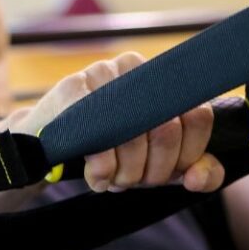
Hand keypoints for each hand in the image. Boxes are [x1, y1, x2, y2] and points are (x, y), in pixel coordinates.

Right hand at [10, 53, 224, 192]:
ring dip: (125, 174)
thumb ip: (199, 172)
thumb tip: (198, 177)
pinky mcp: (71, 88)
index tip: (168, 172)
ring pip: (133, 136)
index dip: (187, 155)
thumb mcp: (162, 165)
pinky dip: (102, 168)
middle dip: (153, 172)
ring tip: (113, 179)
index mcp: (166, 81)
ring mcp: (103, 72)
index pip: (199, 117)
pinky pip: (99, 137)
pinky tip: (97, 176)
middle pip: (167, 129)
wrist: (49, 145)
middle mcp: (138, 68)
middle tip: (134, 181)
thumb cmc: (115, 152)